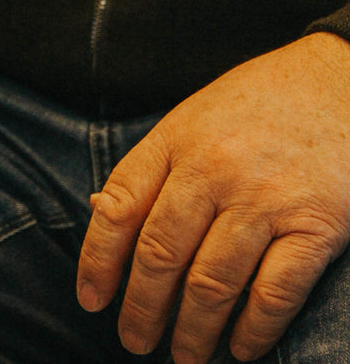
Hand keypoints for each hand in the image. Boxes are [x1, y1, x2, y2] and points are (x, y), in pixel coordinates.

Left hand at [77, 33, 349, 362]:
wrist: (333, 81)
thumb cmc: (254, 105)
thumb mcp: (190, 119)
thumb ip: (153, 168)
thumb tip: (103, 214)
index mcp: (174, 141)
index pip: (120, 208)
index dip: (98, 260)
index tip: (90, 299)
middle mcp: (212, 170)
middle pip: (161, 252)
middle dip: (142, 306)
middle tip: (133, 340)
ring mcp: (264, 200)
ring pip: (212, 281)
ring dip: (193, 330)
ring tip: (184, 356)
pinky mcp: (315, 226)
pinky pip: (274, 292)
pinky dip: (254, 329)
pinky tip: (241, 349)